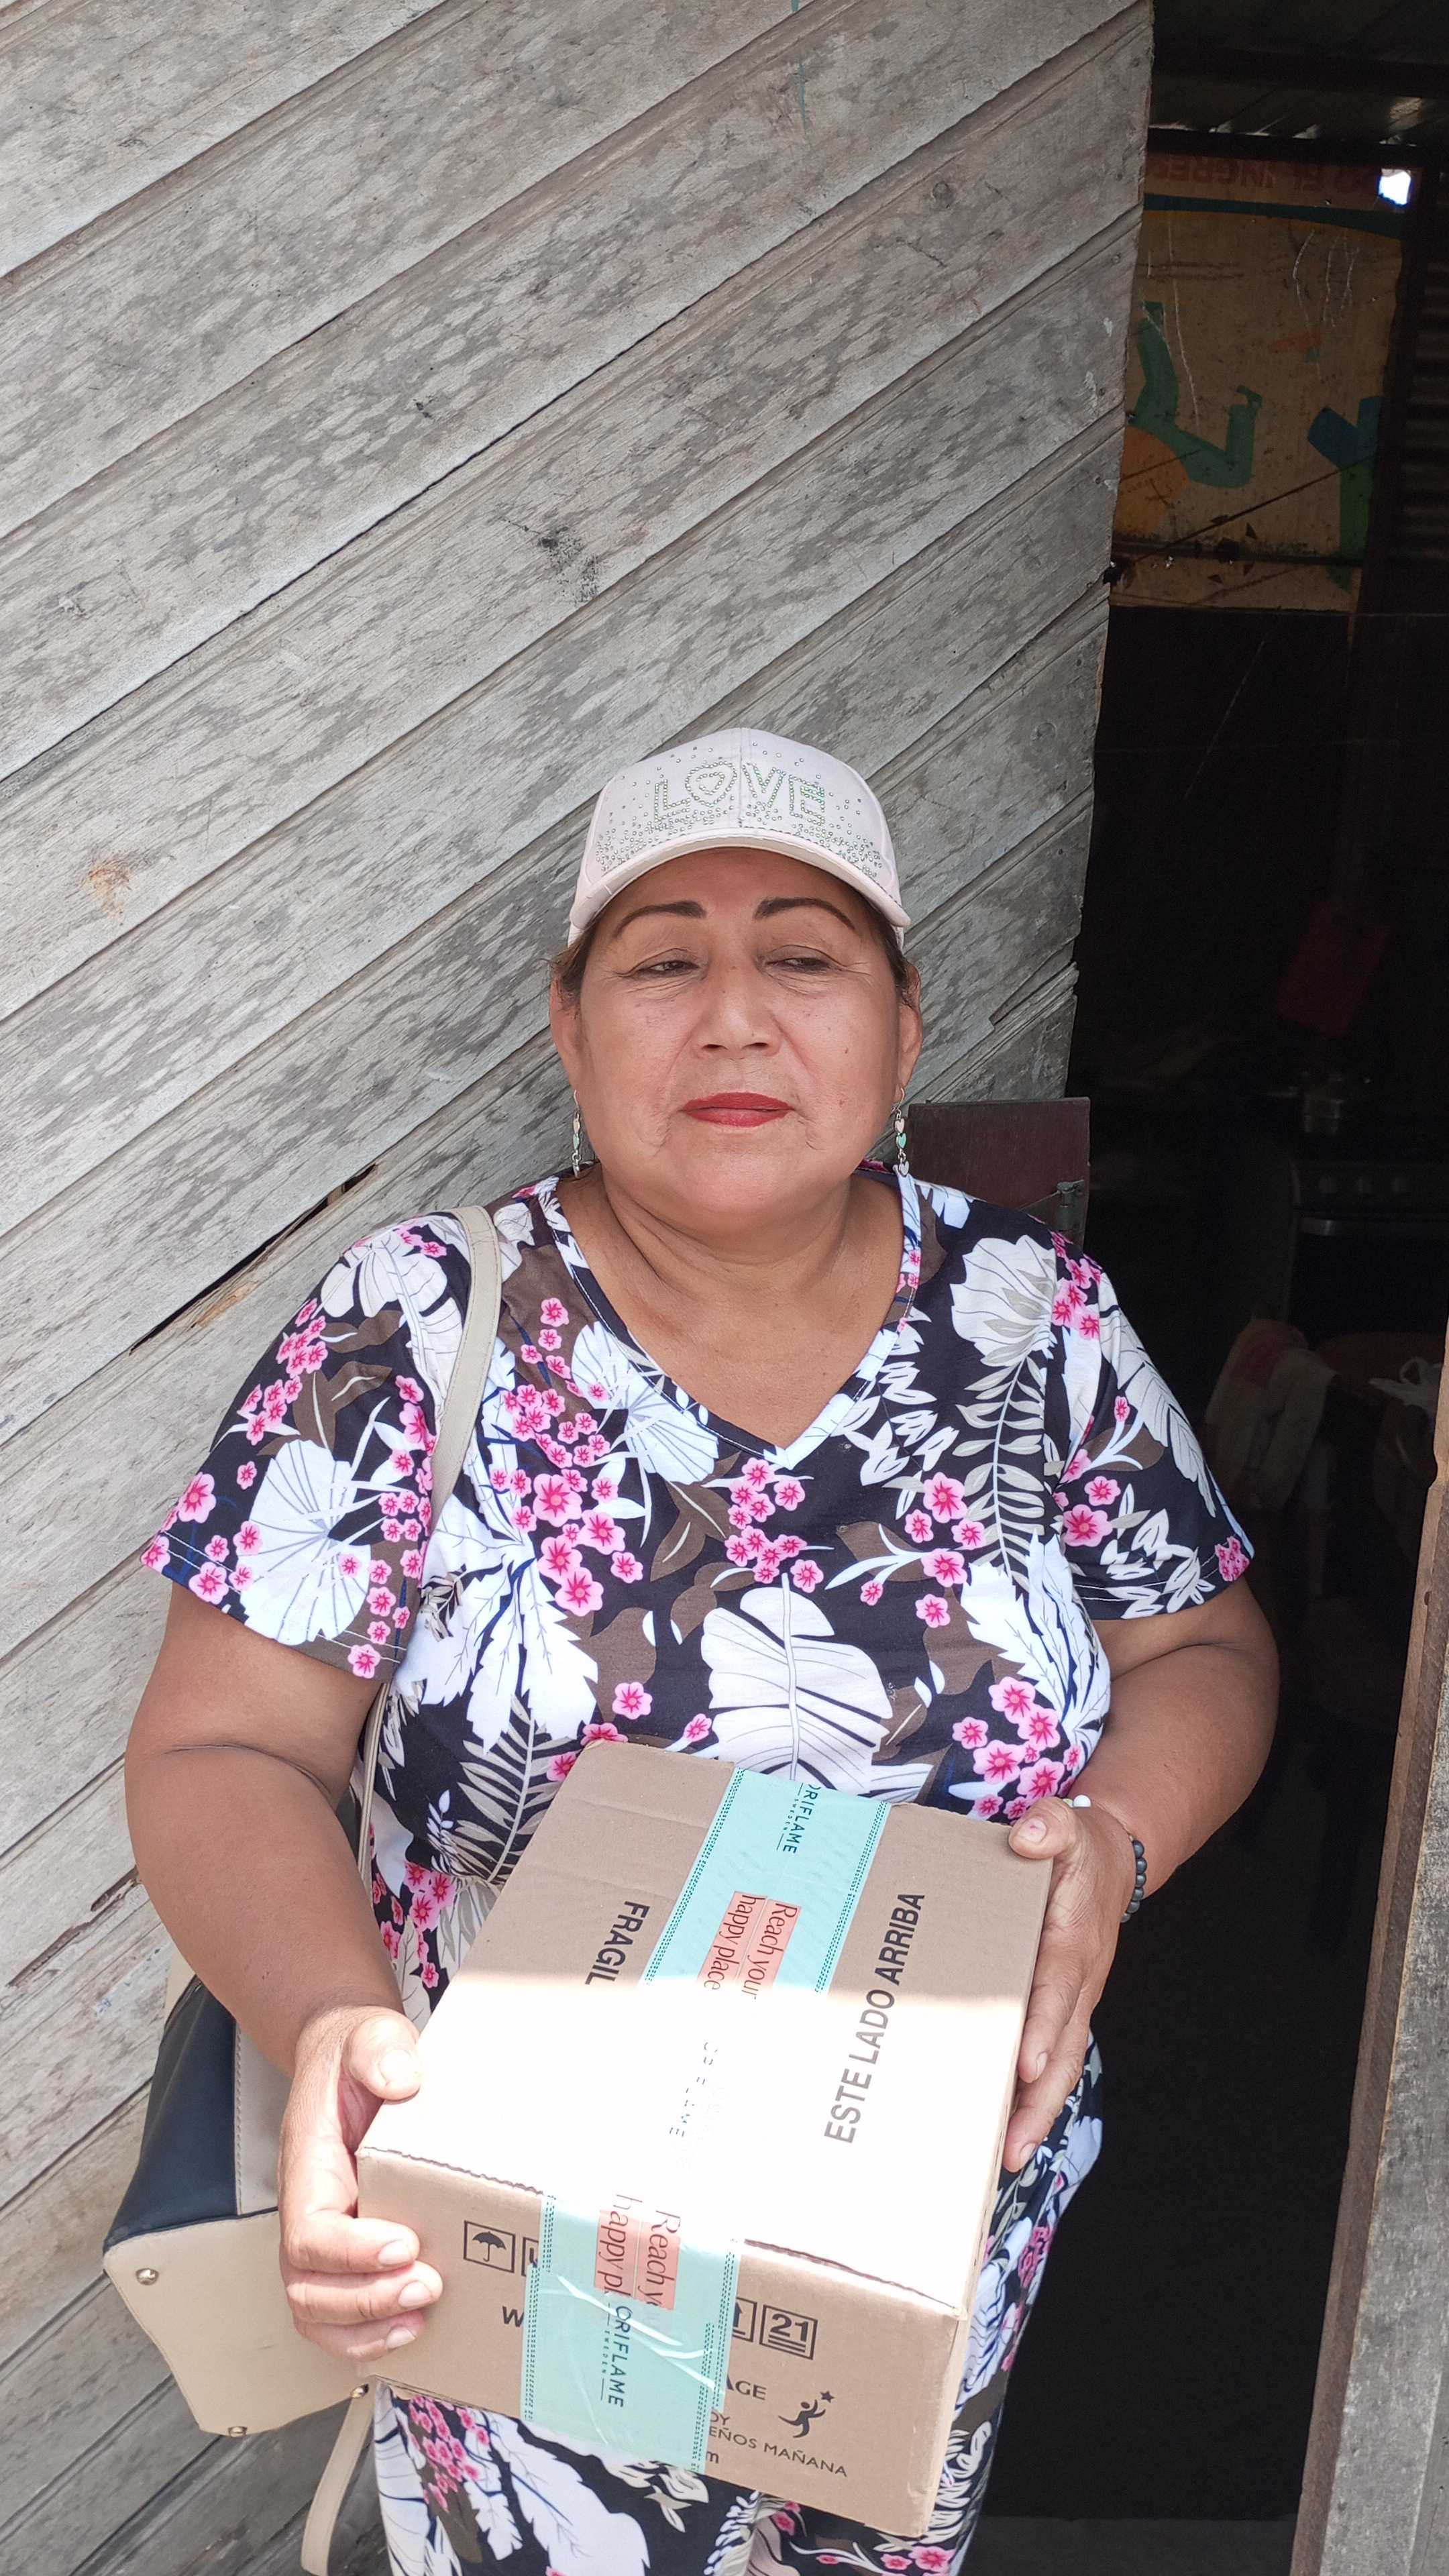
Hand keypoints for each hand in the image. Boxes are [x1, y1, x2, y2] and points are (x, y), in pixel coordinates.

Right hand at [278, 2003, 441, 2363]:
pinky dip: (370, 2335)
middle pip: (306, 2287)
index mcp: (308, 2166)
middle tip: (425, 2286)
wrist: (351, 2060)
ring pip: (317, 2313)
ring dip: (365, 2331)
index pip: (308, 2231)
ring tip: (418, 2320)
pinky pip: (341, 2314)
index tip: (402, 2244)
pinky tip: (413, 2329)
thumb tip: (401, 2079)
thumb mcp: (370, 2037)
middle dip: (364, 2302)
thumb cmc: (356, 2056)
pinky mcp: (351, 2252)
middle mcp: (309, 2210)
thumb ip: (380, 2051)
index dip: (349, 2252)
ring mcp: (326, 2237)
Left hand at [1001, 1799, 1134, 2170]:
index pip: (1058, 1988)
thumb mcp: (1068, 1824)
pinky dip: (1028, 2096)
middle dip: (1040, 2101)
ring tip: (1004, 2160)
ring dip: (1034, 2113)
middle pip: (1064, 2050)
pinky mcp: (1058, 2011)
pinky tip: (998, 2128)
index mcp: (1073, 1941)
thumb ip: (1051, 1825)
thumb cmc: (1076, 1849)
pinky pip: (1046, 2059)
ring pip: (1058, 2067)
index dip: (1044, 2025)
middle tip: (1012, 2148)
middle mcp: (1077, 1982)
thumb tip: (1028, 1835)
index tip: (1025, 2063)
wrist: (1110, 1863)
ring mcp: (1071, 2002)